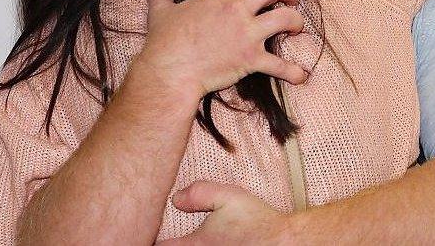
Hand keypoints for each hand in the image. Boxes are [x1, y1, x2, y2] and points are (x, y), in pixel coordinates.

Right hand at [139, 0, 307, 100]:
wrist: (171, 71)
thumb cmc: (165, 43)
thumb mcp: (160, 14)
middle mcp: (237, 12)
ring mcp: (247, 35)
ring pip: (285, 19)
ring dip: (296, 20)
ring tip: (296, 26)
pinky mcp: (252, 60)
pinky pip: (279, 65)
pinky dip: (293, 72)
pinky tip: (301, 75)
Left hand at [158, 181, 291, 245]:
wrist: (285, 243)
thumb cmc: (256, 222)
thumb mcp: (227, 197)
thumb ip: (199, 194)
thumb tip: (175, 199)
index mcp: (196, 245)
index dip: (153, 239)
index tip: (149, 235)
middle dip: (167, 245)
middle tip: (158, 237)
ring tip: (199, 239)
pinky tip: (215, 242)